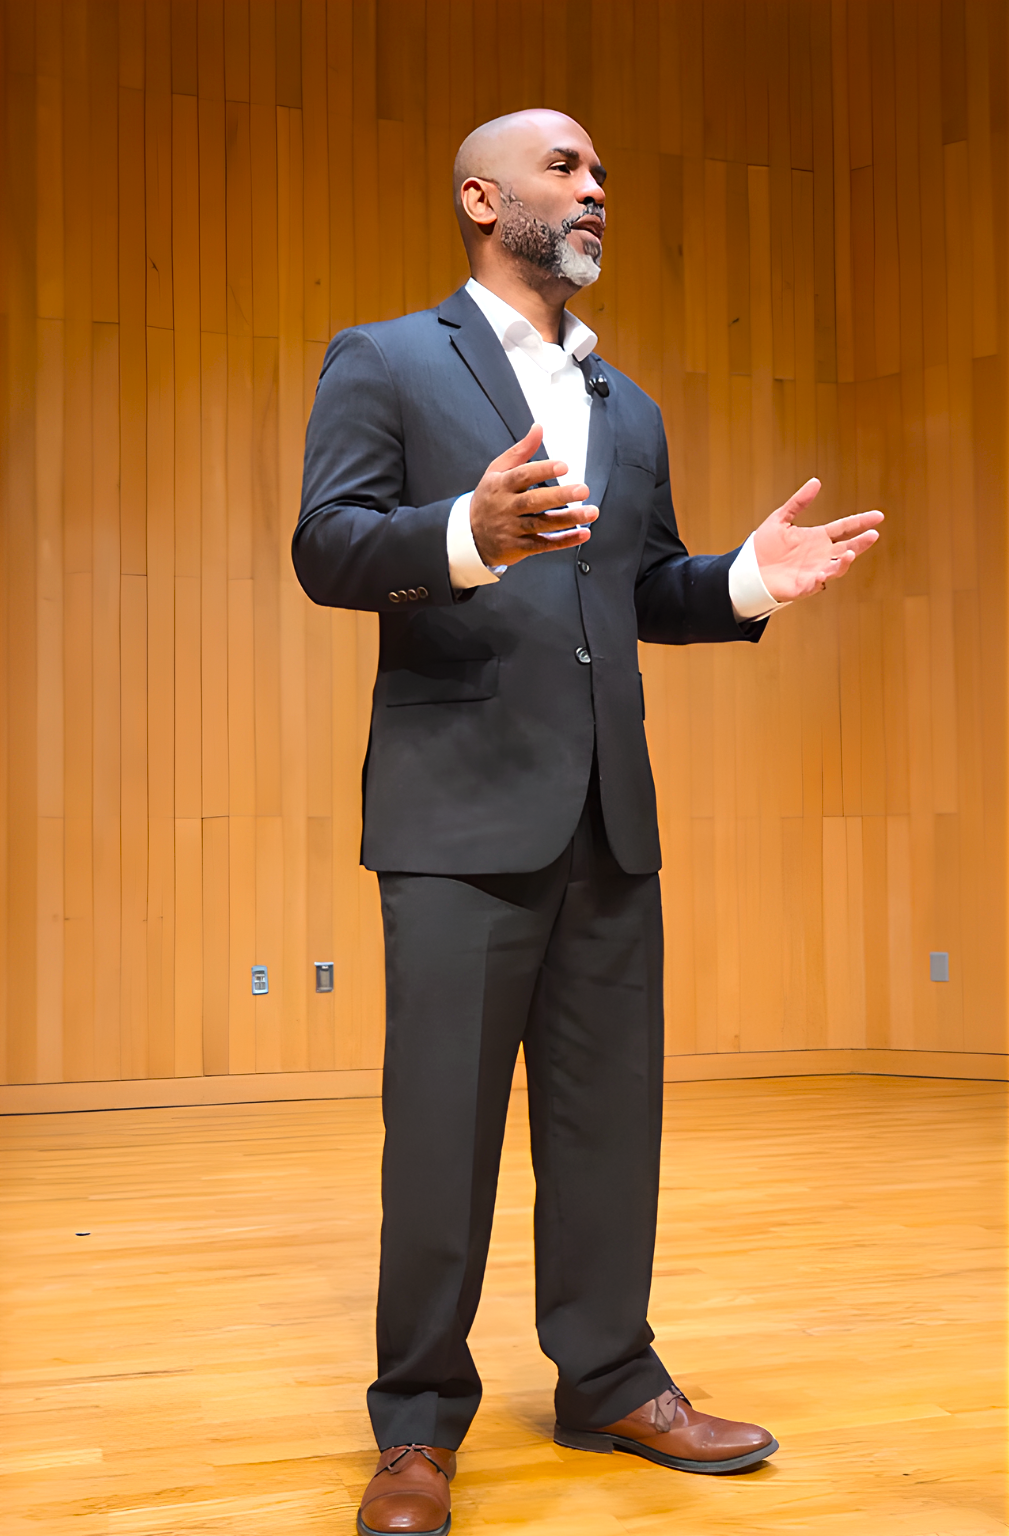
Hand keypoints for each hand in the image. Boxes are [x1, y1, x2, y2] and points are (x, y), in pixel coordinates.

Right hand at [469, 424, 597, 567]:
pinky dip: (564, 541)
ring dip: (569, 519)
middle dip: (560, 496)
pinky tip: (583, 534)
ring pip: (542, 524)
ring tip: (591, 512)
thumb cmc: (489, 498)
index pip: (522, 476)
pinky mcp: (518, 547)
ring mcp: (512, 529)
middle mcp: (506, 507)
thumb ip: (521, 451)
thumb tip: (538, 428)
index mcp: (501, 485)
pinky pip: (544, 545)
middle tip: (583, 490)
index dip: (543, 470)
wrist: (470, 535)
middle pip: (534, 501)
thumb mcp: (497, 471)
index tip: (564, 466)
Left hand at [753, 479, 883, 602]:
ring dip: (845, 562)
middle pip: (847, 547)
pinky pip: (815, 585)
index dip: (861, 522)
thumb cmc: (764, 545)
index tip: (878, 516)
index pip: (845, 528)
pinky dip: (821, 580)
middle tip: (873, 535)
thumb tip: (816, 482)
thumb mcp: (780, 518)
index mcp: (818, 538)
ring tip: (850, 553)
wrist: (749, 569)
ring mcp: (814, 571)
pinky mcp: (803, 586)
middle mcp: (821, 555)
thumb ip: (798, 502)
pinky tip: (823, 573)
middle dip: (861, 542)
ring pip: (837, 568)